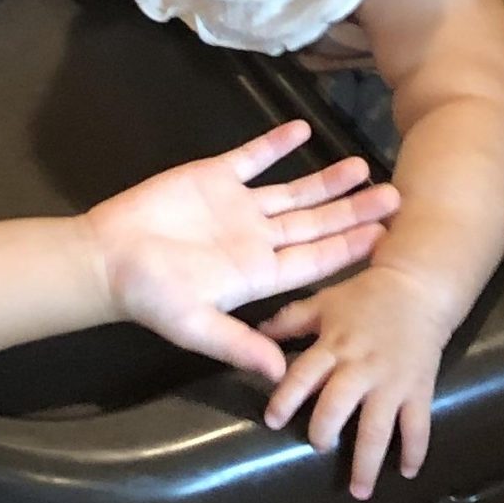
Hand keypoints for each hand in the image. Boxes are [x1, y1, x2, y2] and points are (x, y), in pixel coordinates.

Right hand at [87, 122, 398, 382]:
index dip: (350, 248)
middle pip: (315, 224)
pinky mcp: (213, 177)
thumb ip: (239, 343)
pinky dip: (276, 144)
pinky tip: (302, 130)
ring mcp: (237, 207)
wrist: (107, 257)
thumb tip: (281, 372)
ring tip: (362, 166)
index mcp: (258, 274)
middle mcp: (257, 239)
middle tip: (396, 197)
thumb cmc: (150, 295)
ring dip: (326, 179)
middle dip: (354, 211)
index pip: (316, 261)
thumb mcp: (196, 325)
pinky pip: (252, 157)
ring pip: (293, 191)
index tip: (385, 237)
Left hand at [261, 262, 457, 497]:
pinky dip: (414, 451)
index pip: (303, 374)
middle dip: (324, 431)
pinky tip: (406, 473)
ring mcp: (391, 381)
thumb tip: (255, 331)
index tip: (272, 421)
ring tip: (358, 490)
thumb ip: (289, 320)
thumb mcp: (324, 301)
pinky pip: (418, 425)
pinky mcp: (419, 388)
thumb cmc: (365, 295)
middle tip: (319, 448)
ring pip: (376, 427)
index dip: (285, 398)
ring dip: (367, 461)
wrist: (417, 285)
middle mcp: (360, 367)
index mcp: (334, 345)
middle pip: (337, 405)